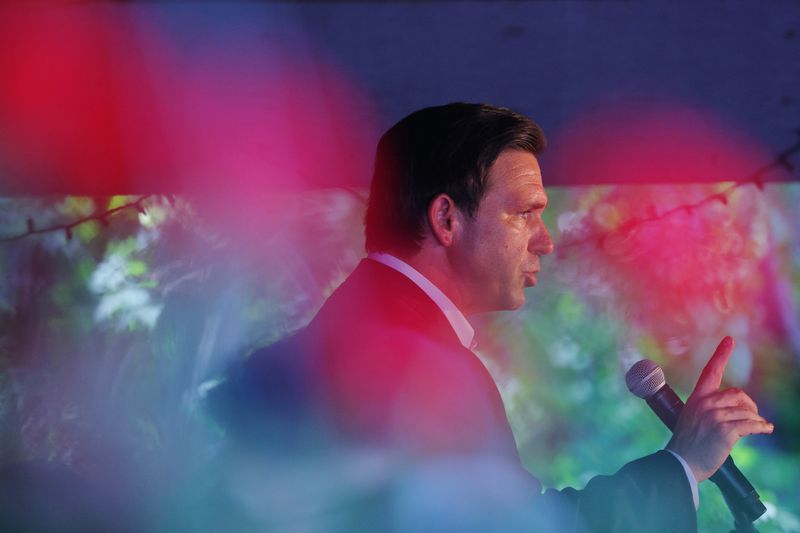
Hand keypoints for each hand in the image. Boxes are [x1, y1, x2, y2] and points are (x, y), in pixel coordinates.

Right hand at [666, 336, 772, 481]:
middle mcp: (705, 404)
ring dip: (756, 420)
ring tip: (759, 427)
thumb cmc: (688, 444)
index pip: (710, 371)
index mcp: (697, 398)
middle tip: (752, 417)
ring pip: (747, 411)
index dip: (721, 354)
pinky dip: (761, 427)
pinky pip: (751, 425)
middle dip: (749, 406)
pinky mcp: (724, 430)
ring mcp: (714, 416)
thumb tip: (736, 409)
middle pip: (738, 394)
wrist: (682, 463)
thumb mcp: (693, 419)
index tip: (729, 340)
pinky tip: (765, 429)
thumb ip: (709, 409)